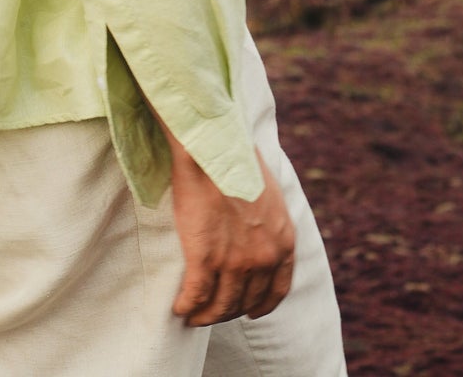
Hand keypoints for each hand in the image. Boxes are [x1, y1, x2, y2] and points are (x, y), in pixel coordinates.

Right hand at [162, 127, 295, 327]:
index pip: (277, 290)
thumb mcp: (269, 192)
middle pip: (245, 301)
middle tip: (212, 311)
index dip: (261, 305)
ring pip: (220, 305)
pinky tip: (180, 308)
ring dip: (205, 315)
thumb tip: (257, 228)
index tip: (251, 312)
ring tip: (192, 314)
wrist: (213, 146)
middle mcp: (264, 258)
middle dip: (228, 311)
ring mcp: (236, 261)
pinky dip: (187, 306)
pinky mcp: (206, 258)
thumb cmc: (237, 159)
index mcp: (283, 242)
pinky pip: (196, 295)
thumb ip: (268, 220)